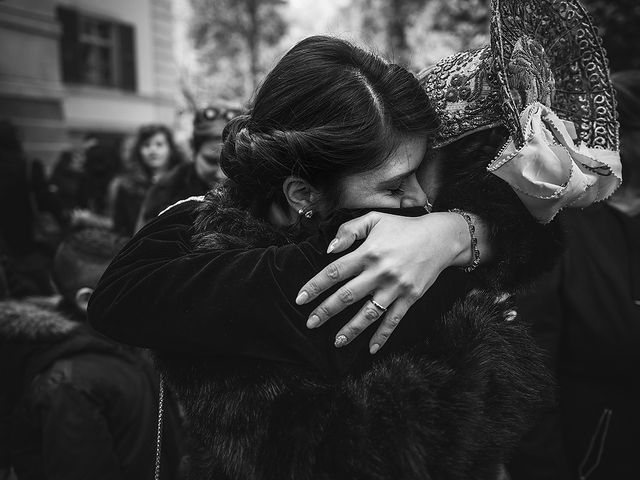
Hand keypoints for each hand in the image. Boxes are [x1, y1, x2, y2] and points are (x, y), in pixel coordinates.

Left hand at [295, 211, 471, 353]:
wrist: (440, 238)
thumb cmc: (403, 227)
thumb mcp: (374, 219)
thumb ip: (349, 230)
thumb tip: (329, 249)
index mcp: (368, 252)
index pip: (334, 272)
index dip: (315, 286)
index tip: (300, 298)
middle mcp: (379, 272)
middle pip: (346, 296)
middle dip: (326, 311)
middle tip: (310, 323)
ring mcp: (395, 287)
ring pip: (368, 313)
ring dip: (351, 330)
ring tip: (336, 341)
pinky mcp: (410, 298)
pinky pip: (393, 321)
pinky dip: (382, 336)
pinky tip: (371, 348)